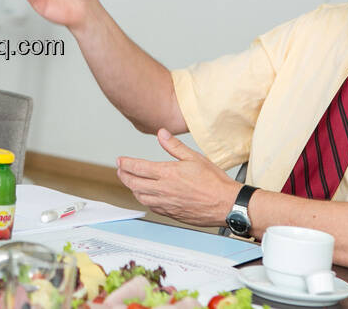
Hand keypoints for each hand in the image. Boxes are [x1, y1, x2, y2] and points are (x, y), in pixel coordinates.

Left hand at [117, 128, 241, 226]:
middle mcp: (164, 190)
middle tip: (120, 170)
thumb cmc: (214, 182)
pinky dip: (144, 200)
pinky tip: (146, 196)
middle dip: (124, 176)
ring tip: (130, 182)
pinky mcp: (172, 214)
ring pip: (141, 197)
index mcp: (168, 174)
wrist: (227, 204)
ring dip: (132, 189)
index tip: (120, 160)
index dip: (126, 163)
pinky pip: (151, 207)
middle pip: (134, 184)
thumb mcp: (195, 157)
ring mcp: (167, 204)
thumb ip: (174, 146)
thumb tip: (161, 134)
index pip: (139, 168)